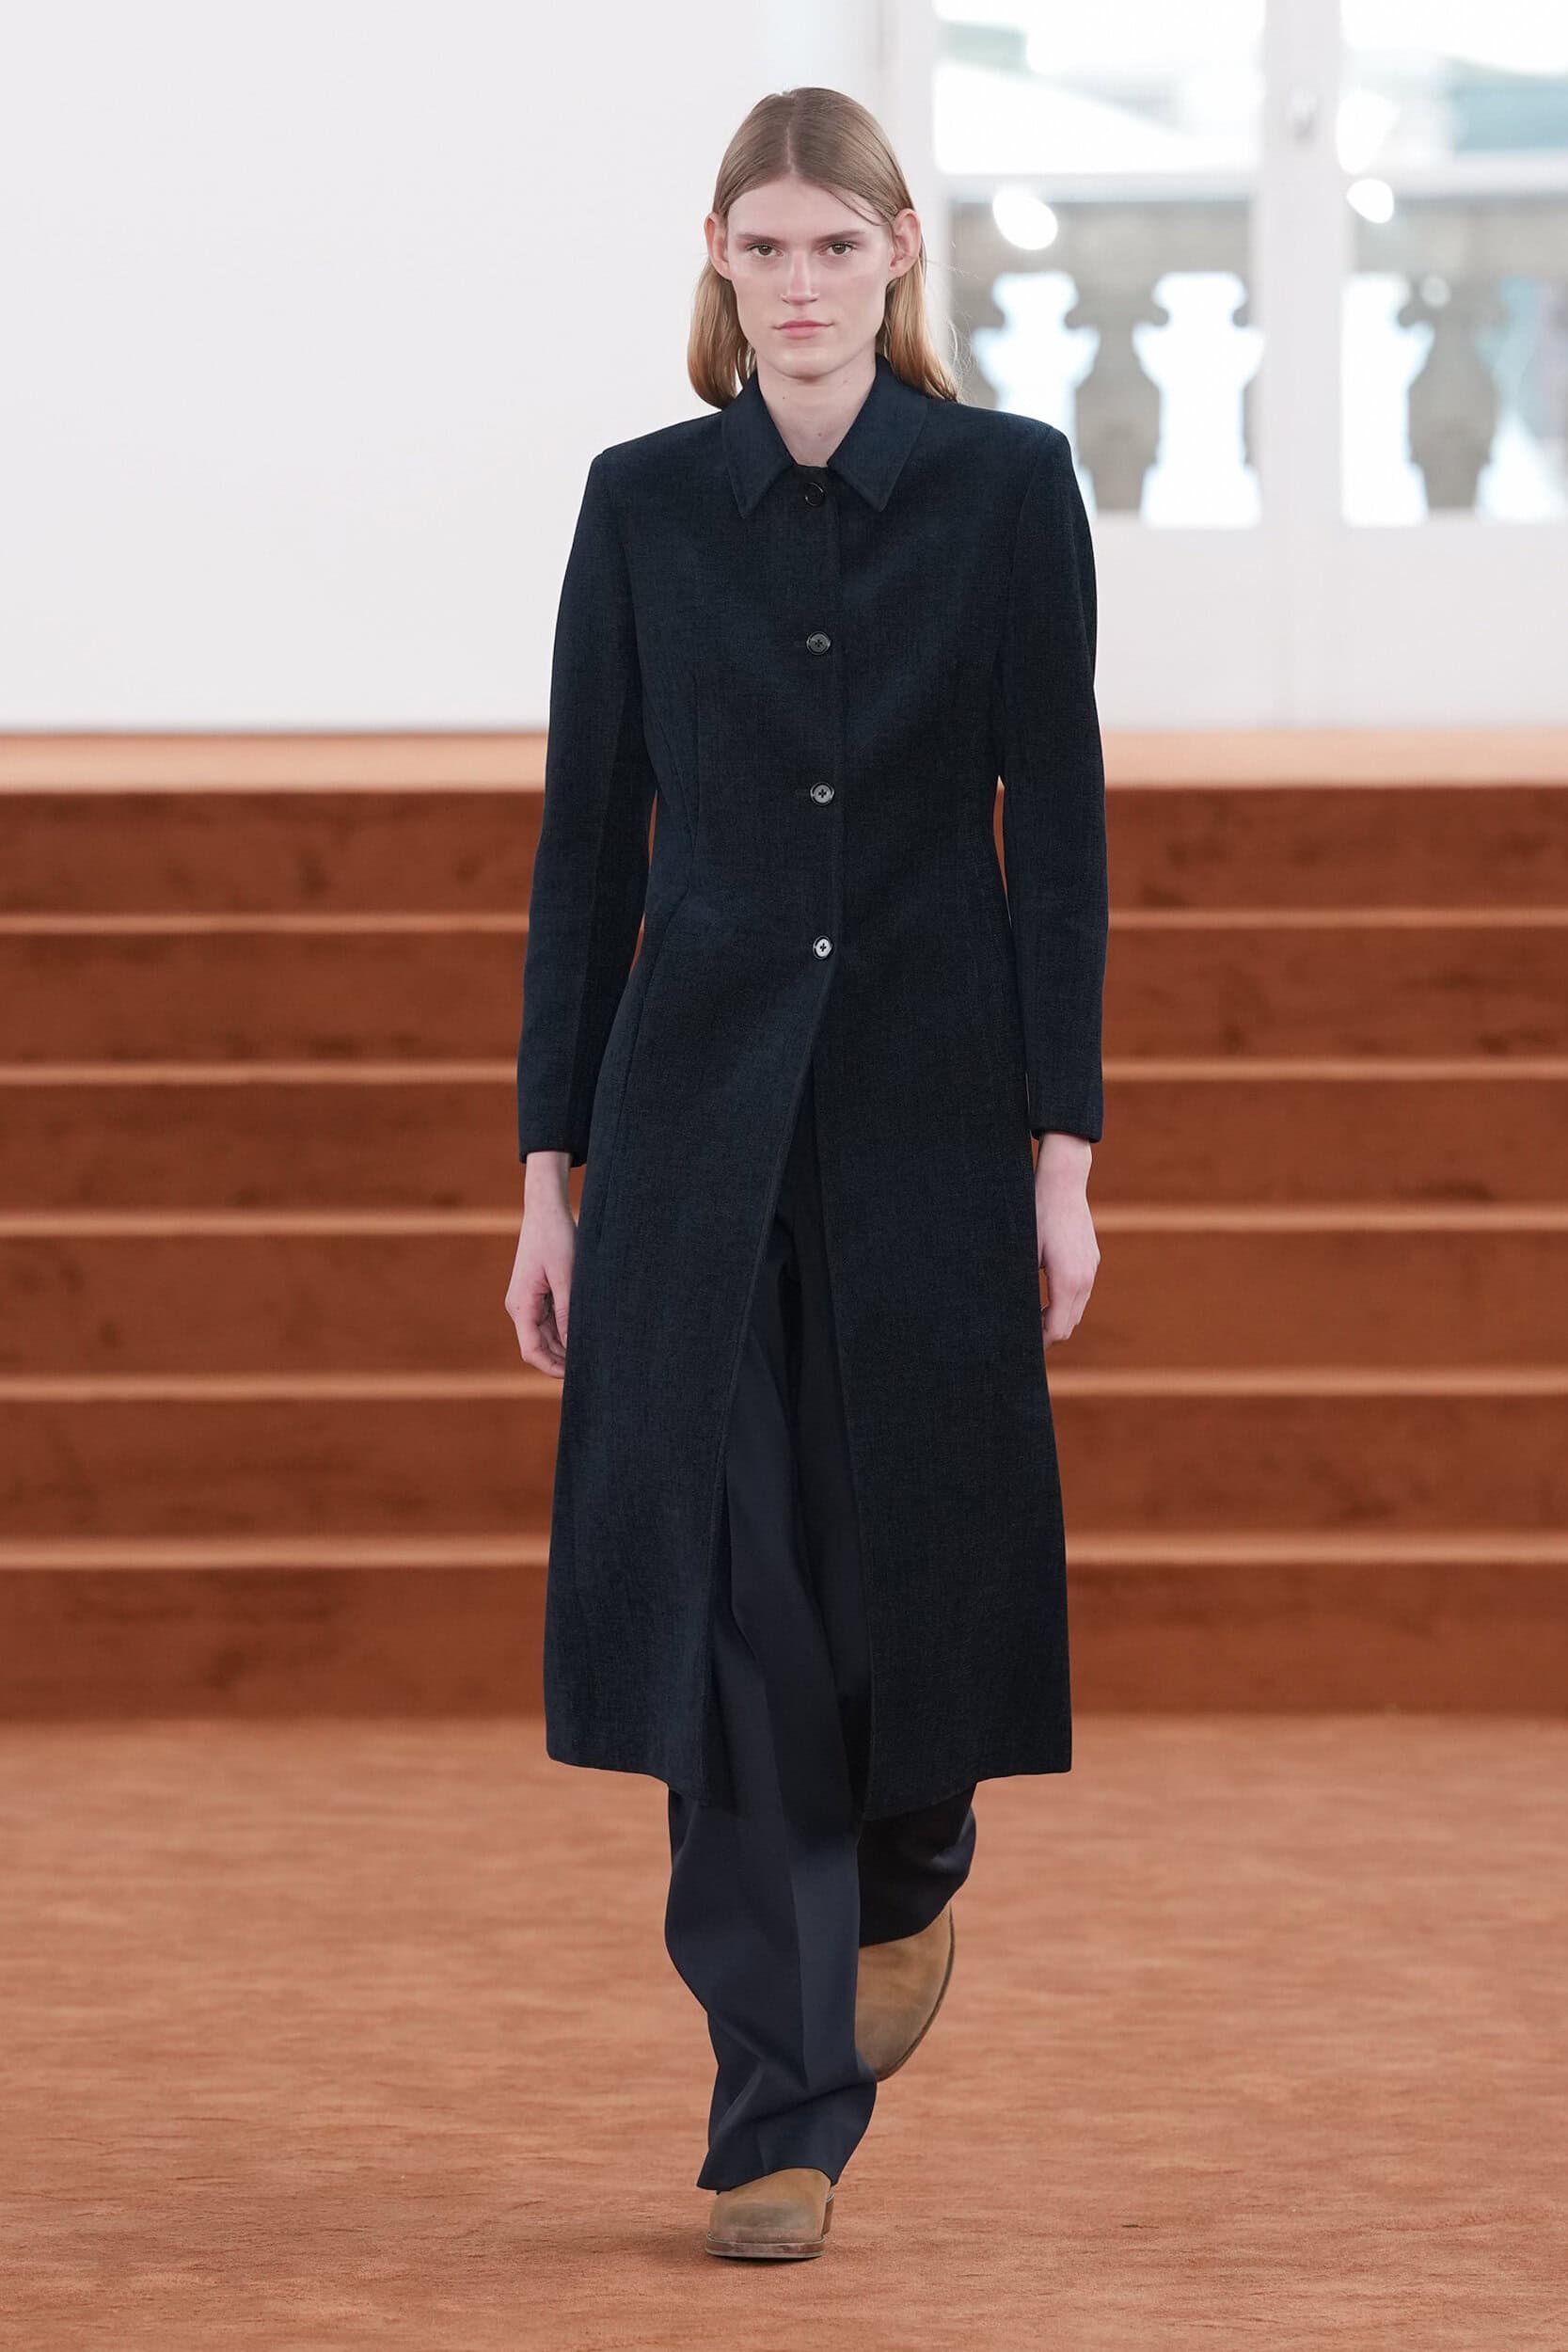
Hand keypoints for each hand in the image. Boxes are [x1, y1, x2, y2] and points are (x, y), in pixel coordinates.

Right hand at [506, 1155, 575, 1375]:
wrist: (546, 1209)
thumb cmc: (555, 1238)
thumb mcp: (566, 1277)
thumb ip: (568, 1313)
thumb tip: (574, 1346)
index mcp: (521, 1305)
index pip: (532, 1351)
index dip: (552, 1368)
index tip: (577, 1376)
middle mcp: (520, 1307)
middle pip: (539, 1346)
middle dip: (562, 1360)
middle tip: (593, 1367)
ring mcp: (528, 1301)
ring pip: (547, 1335)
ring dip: (566, 1345)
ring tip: (594, 1351)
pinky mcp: (538, 1294)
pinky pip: (551, 1320)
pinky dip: (567, 1329)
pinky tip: (587, 1332)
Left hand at [1033, 1132, 1098, 1347]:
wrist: (1063, 1183)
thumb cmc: (1035, 1214)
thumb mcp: (1020, 1252)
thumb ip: (1019, 1285)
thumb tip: (1006, 1313)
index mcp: (1067, 1281)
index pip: (1057, 1329)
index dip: (1040, 1343)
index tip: (1020, 1351)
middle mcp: (1084, 1278)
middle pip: (1069, 1324)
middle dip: (1047, 1335)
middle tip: (1022, 1342)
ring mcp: (1091, 1268)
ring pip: (1077, 1309)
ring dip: (1057, 1319)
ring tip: (1032, 1322)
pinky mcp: (1092, 1259)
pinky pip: (1082, 1292)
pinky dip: (1066, 1303)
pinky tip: (1046, 1297)